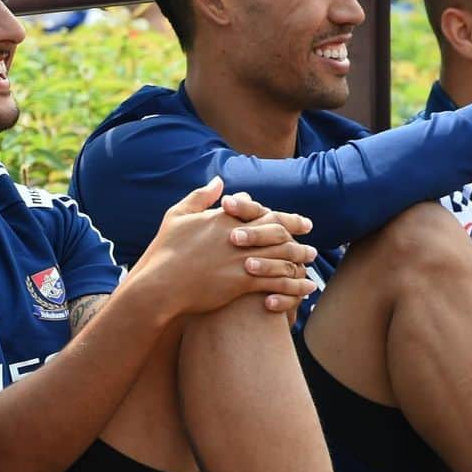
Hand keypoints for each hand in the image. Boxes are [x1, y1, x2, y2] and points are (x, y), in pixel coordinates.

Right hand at [135, 178, 317, 317]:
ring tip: (311, 266)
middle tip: (312, 243)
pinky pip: (277, 281)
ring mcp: (242, 258)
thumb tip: (219, 181)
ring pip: (282, 256)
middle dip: (298, 237)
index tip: (298, 222)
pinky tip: (305, 290)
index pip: (263, 212)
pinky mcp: (242, 281)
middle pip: (279, 231)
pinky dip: (295, 285)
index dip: (284, 217)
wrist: (159, 284)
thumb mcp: (178, 215)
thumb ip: (200, 197)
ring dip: (300, 260)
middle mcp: (239, 235)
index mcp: (226, 218)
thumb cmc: (165, 251)